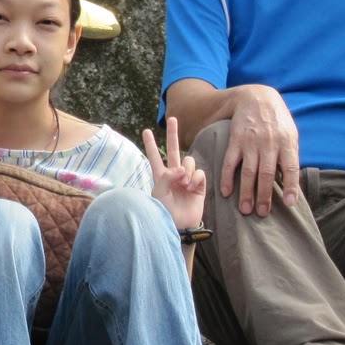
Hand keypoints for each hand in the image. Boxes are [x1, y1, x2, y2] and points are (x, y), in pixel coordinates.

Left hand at [142, 117, 205, 231]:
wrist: (180, 226)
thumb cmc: (164, 211)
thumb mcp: (159, 193)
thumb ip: (167, 177)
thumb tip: (181, 168)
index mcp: (160, 176)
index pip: (155, 157)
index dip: (150, 144)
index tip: (145, 130)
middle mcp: (174, 174)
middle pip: (174, 150)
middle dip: (173, 134)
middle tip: (173, 118)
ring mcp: (187, 178)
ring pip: (189, 161)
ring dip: (186, 170)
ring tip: (183, 185)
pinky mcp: (199, 185)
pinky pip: (199, 172)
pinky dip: (195, 178)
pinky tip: (192, 188)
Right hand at [220, 85, 299, 216]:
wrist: (257, 97)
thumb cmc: (277, 120)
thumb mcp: (291, 133)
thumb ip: (290, 156)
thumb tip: (292, 183)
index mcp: (286, 143)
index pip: (290, 168)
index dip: (291, 186)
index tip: (290, 203)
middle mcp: (269, 143)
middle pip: (266, 174)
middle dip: (264, 196)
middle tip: (262, 214)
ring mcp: (251, 142)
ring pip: (248, 172)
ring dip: (246, 192)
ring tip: (245, 210)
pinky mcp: (235, 140)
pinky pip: (230, 162)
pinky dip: (227, 178)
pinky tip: (226, 192)